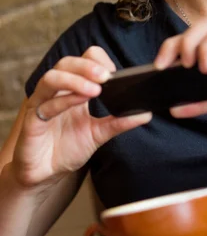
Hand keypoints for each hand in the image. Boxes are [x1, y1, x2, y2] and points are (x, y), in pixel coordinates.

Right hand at [12, 47, 151, 187]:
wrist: (45, 175)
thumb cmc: (67, 149)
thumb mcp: (98, 134)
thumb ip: (119, 122)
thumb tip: (146, 113)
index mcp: (73, 89)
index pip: (82, 60)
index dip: (97, 61)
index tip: (114, 73)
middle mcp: (56, 91)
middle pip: (67, 63)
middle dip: (87, 66)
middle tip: (107, 76)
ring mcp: (42, 103)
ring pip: (52, 78)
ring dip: (74, 80)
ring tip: (95, 89)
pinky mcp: (32, 121)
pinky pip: (45, 104)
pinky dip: (63, 100)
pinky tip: (79, 101)